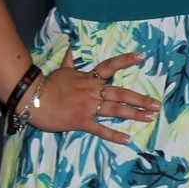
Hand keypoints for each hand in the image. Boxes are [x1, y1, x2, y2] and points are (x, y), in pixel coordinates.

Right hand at [25, 51, 159, 144]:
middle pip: (120, 93)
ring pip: (115, 110)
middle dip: (140, 99)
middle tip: (156, 104)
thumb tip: (70, 49)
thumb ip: (69, 62)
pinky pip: (100, 129)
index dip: (126, 60)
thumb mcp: (61, 71)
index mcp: (88, 78)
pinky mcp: (81, 121)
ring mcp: (88, 106)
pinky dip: (113, 135)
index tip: (142, 56)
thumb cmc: (47, 85)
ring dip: (134, 114)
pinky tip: (127, 139)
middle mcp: (92, 91)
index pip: (110, 66)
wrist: (32, 98)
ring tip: (149, 118)